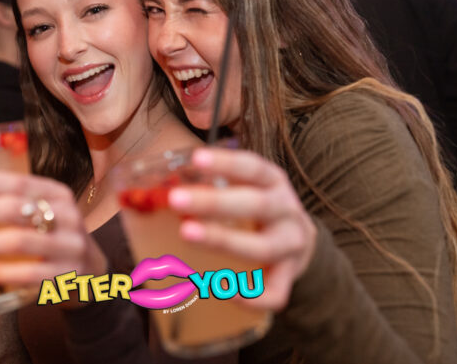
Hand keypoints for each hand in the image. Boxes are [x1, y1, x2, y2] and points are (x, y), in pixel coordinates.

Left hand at [0, 171, 105, 288]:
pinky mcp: (67, 276)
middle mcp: (67, 216)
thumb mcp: (44, 213)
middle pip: (15, 209)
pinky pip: (30, 274)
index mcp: (58, 194)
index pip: (19, 182)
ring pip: (20, 241)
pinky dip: (1, 272)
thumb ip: (12, 205)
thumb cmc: (54, 237)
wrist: (92, 272)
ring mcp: (70, 246)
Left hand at [168, 148, 316, 310]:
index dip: (225, 162)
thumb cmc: (258, 209)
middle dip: (213, 203)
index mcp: (273, 182)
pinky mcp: (290, 276)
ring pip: (262, 248)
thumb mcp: (246, 188)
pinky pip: (275, 293)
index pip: (252, 167)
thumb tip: (156, 190)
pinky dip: (253, 297)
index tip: (196, 158)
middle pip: (255, 204)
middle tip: (175, 199)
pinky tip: (225, 292)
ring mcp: (291, 245)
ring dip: (223, 241)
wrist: (300, 240)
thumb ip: (212, 186)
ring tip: (187, 235)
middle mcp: (286, 211)